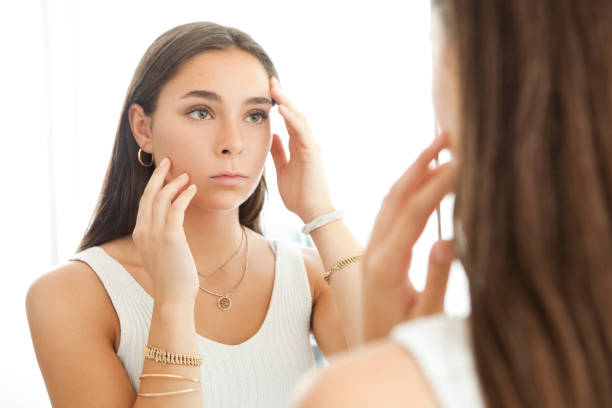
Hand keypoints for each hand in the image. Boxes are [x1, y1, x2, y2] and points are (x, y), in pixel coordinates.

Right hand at [132, 157, 198, 304]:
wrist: (172, 297)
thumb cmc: (172, 278)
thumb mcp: (161, 254)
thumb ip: (162, 238)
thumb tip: (174, 228)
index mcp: (139, 234)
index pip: (144, 203)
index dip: (153, 186)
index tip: (162, 174)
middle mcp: (143, 231)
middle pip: (149, 194)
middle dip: (159, 175)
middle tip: (169, 161)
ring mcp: (155, 233)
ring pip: (162, 198)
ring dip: (174, 183)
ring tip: (187, 175)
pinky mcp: (170, 236)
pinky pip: (176, 207)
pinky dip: (184, 195)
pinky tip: (192, 189)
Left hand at [269, 77, 334, 222]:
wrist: (311, 212)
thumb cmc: (299, 194)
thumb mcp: (283, 169)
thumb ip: (279, 152)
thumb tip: (273, 136)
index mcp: (299, 146)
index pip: (289, 120)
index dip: (279, 104)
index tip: (267, 90)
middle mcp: (306, 143)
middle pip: (294, 114)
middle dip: (282, 97)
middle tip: (270, 80)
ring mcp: (311, 147)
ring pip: (299, 119)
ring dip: (287, 103)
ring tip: (274, 88)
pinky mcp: (312, 154)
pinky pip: (302, 133)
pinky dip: (292, 120)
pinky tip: (282, 109)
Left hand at [362, 133, 456, 341]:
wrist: (368, 350)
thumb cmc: (399, 339)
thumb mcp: (424, 316)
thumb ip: (435, 279)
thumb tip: (448, 241)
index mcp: (387, 265)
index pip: (414, 214)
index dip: (438, 185)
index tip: (461, 162)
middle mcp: (374, 251)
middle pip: (396, 197)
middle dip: (419, 163)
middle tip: (444, 136)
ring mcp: (371, 250)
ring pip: (390, 201)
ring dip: (412, 172)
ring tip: (436, 149)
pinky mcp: (375, 252)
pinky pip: (389, 213)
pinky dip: (407, 190)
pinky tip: (423, 180)